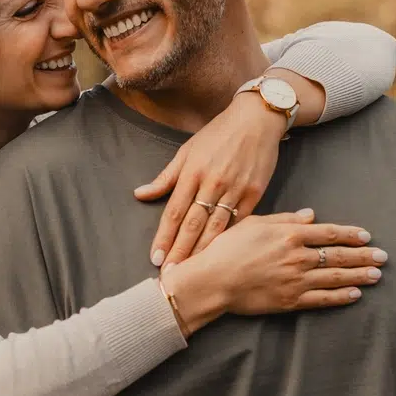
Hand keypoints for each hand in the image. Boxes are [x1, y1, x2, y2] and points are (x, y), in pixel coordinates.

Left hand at [135, 85, 305, 267]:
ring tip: (192, 271)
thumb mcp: (187, 151)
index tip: (156, 258)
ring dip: (203, 251)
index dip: (164, 237)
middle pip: (193, 225)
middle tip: (172, 275)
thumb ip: (165, 177)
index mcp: (192, 172)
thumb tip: (139, 194)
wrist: (256, 120)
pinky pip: (240, 221)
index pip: (174, 212)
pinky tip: (222, 256)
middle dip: (180, 251)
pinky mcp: (255, 193)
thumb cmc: (218, 134)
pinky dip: (229, 239)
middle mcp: (212, 183)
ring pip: (216, 227)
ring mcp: (235, 189)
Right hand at [163, 212, 387, 327]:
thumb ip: (285, 219)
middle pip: (339, 255)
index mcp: (290, 234)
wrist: (212, 280)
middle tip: (383, 257)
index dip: (351, 235)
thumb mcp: (255, 223)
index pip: (330, 233)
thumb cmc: (227, 248)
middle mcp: (298, 256)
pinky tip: (355, 294)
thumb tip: (310, 215)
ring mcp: (296, 280)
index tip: (367, 236)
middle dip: (364, 256)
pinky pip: (322, 299)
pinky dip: (341, 297)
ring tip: (376, 275)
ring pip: (336, 277)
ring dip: (359, 276)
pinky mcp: (291, 301)